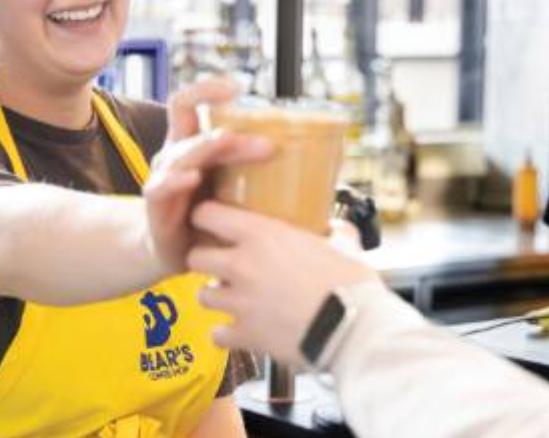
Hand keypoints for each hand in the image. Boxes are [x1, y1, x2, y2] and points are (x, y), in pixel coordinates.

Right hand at [144, 79, 273, 275]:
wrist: (174, 250)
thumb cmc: (208, 213)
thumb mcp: (236, 186)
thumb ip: (262, 169)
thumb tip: (320, 162)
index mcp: (193, 144)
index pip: (189, 104)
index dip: (207, 89)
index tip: (237, 87)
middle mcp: (175, 155)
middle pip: (196, 129)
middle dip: (233, 134)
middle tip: (269, 145)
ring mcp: (164, 178)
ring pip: (182, 154)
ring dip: (208, 147)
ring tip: (229, 141)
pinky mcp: (158, 206)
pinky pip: (161, 187)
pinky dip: (176, 180)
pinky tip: (192, 178)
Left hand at [187, 202, 379, 365]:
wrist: (353, 330)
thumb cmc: (351, 285)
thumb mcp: (345, 246)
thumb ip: (336, 233)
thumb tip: (340, 228)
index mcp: (262, 235)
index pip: (208, 214)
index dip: (206, 218)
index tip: (210, 222)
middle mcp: (242, 265)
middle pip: (195, 257)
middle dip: (205, 261)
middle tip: (222, 265)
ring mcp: (239, 302)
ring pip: (202, 295)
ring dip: (216, 296)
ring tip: (232, 299)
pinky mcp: (245, 335)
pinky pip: (218, 334)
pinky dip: (227, 334)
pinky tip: (240, 331)